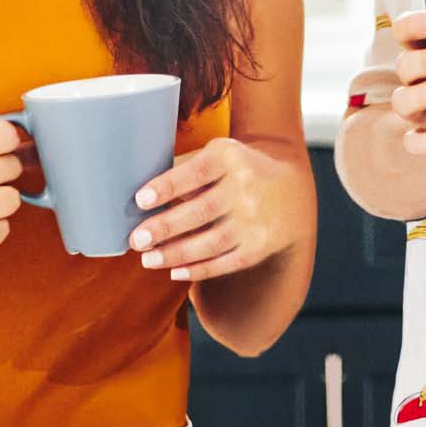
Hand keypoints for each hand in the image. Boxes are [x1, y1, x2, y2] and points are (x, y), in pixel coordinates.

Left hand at [127, 138, 300, 281]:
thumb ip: (184, 168)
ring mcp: (255, 220)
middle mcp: (246, 187)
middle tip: (136, 239)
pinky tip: (174, 272)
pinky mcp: (259, 246)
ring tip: (147, 259)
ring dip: (175, 254)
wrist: (290, 188)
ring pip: (211, 242)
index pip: (196, 172)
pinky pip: (225, 262)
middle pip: (202, 211)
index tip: (140, 200)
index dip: (168, 186)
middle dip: (165, 227)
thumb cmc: (236, 168)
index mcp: (231, 156)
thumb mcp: (218, 154)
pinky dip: (198, 269)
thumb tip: (136, 191)